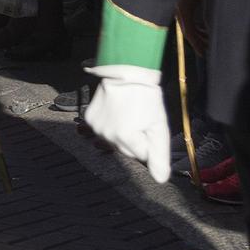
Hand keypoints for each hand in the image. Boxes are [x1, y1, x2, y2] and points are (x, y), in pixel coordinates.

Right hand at [84, 64, 171, 182]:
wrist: (126, 71)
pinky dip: (110, 124)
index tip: (148, 123)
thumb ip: (160, 154)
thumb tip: (161, 179)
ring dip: (122, 132)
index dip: (148, 140)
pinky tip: (116, 112)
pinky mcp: (89, 118)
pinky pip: (102, 130)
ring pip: (114, 141)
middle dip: (135, 138)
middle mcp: (106, 135)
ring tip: (128, 113)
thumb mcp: (159, 125)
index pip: (141, 155)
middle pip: (126, 150)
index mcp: (125, 138)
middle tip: (139, 117)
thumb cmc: (146, 97)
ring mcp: (95, 126)